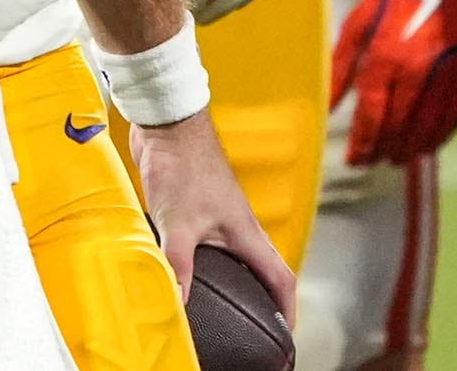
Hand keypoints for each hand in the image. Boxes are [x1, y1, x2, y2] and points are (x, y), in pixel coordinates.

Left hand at [130, 110, 296, 321]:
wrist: (168, 122)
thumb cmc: (182, 164)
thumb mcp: (178, 223)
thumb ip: (178, 266)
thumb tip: (177, 305)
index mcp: (246, 231)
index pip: (280, 276)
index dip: (288, 307)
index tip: (286, 333)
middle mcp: (239, 225)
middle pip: (262, 269)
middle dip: (264, 299)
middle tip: (256, 326)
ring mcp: (220, 215)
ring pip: (236, 257)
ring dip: (236, 280)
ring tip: (223, 305)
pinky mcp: (199, 207)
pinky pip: (211, 244)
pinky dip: (207, 263)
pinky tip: (187, 270)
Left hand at [330, 0, 456, 166]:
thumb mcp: (357, 25)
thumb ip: (340, 68)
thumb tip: (326, 106)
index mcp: (387, 56)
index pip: (372, 114)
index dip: (362, 143)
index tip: (354, 160)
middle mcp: (418, 69)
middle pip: (399, 126)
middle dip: (383, 150)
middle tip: (372, 162)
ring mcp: (445, 74)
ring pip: (427, 128)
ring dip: (410, 150)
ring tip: (396, 160)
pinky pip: (452, 117)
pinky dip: (439, 137)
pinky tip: (426, 145)